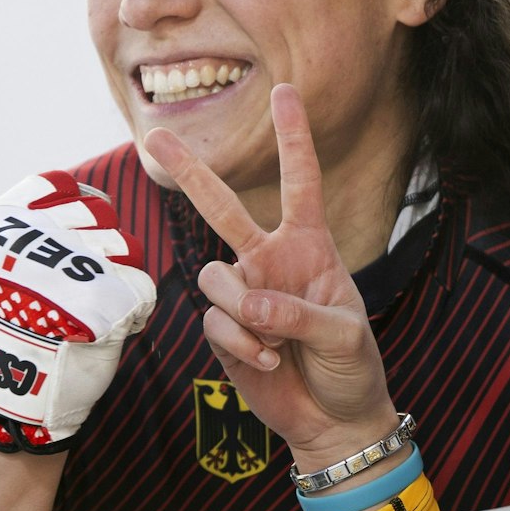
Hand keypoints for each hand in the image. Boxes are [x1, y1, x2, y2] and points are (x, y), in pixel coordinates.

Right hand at [0, 171, 157, 452]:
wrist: (12, 390)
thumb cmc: (11, 327)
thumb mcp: (1, 266)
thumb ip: (36, 232)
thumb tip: (87, 202)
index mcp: (5, 222)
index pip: (59, 185)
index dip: (71, 207)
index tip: (64, 237)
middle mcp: (41, 233)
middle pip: (100, 209)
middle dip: (99, 239)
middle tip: (79, 281)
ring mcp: (79, 261)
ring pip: (128, 246)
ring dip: (118, 273)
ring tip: (92, 305)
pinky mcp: (113, 294)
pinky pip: (141, 286)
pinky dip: (131, 308)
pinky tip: (107, 327)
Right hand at [143, 84, 398, 468]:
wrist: (334, 420)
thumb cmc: (352, 368)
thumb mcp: (346, 337)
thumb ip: (301, 316)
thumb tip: (252, 303)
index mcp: (310, 247)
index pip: (301, 182)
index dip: (293, 137)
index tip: (285, 90)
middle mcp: (270, 261)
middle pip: (223, 207)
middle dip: (191, 172)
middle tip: (157, 135)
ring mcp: (243, 294)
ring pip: (214, 276)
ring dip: (245, 312)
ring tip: (277, 343)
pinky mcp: (223, 330)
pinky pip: (215, 322)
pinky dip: (242, 344)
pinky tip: (268, 363)